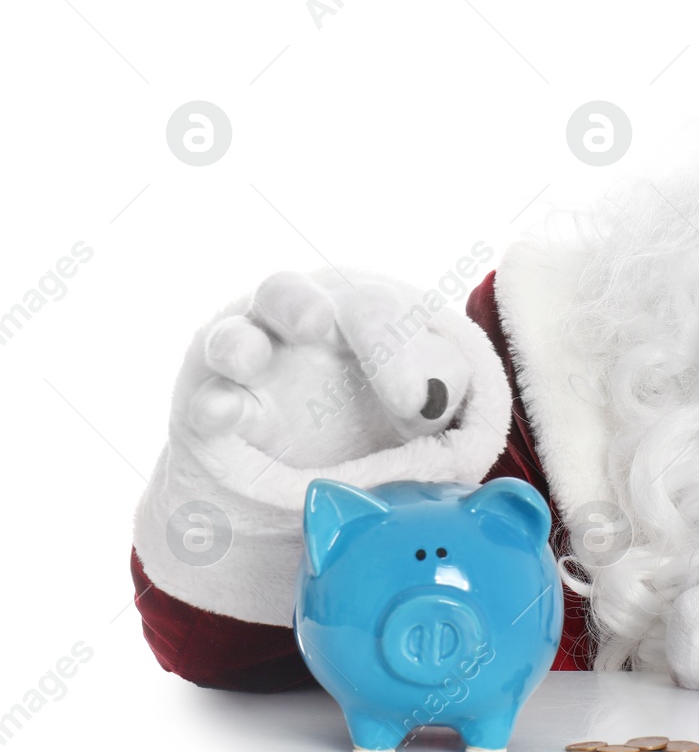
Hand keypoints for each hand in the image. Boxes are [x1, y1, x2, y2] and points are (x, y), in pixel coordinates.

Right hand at [183, 270, 472, 466]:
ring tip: (248, 359)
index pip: (372, 310)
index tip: (415, 405)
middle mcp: (293, 325)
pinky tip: (221, 413)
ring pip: (232, 339)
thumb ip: (440, 391)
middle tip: (318, 322)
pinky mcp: (212, 408)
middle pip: (288, 294)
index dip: (392, 349)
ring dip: (238, 345)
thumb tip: (433, 398)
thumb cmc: (381, 406)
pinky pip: (205, 401)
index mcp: (354, 311)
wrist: (320, 457)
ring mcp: (248, 364)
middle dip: (302, 304)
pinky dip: (211, 406)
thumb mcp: (423, 397)